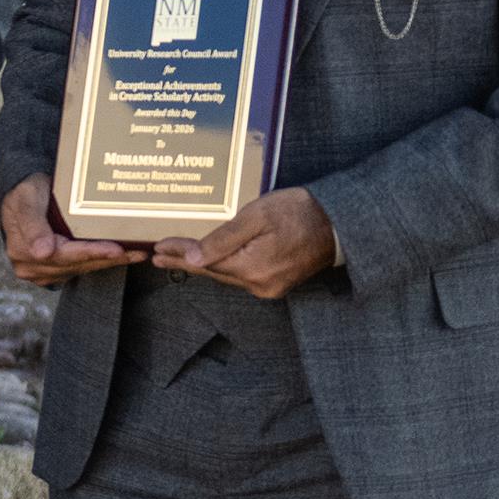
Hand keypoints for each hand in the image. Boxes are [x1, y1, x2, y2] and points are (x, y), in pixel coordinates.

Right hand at [1, 173, 132, 284]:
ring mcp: (42, 270)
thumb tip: (42, 252)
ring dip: (108, 261)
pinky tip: (118, 255)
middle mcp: (31, 266)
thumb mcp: (26, 201)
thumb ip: (33, 225)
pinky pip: (81, 268)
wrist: (24, 193)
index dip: (91, 253)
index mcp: (22, 250)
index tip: (116, 250)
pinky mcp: (53, 271)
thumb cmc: (26, 192)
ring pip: (81, 268)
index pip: (64, 255)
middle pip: (76, 264)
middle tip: (137, 252)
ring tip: (135, 253)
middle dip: (108, 258)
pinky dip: (100, 261)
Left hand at [154, 186, 337, 298]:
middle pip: (214, 272)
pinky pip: (242, 276)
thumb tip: (193, 259)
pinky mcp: (277, 283)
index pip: (205, 263)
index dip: (180, 254)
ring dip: (202, 266)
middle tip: (157, 256)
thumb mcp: (257, 216)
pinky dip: (222, 267)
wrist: (341, 223)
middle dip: (184, 262)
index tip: (158, 247)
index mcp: (253, 269)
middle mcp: (260, 285)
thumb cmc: (300, 212)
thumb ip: (223, 238)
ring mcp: (270, 287)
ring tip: (175, 259)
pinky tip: (208, 262)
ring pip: (227, 275)